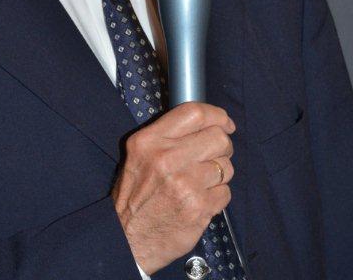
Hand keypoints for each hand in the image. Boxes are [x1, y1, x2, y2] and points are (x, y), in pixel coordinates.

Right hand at [112, 102, 234, 274]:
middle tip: (215, 155)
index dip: (217, 115)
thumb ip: (169, 134)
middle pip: (218, 138)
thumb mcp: (139, 154)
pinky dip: (218, 196)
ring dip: (219, 173)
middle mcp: (167, 158)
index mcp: (150, 140)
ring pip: (226, 166)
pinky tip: (201, 200)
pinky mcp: (199, 208)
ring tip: (202, 182)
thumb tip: (208, 122)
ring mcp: (185, 184)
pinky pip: (226, 192)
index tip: (225, 123)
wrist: (127, 239)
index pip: (194, 113)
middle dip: (223, 146)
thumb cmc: (135, 194)